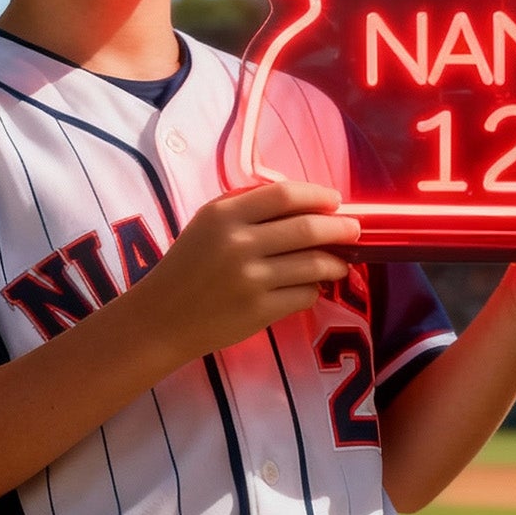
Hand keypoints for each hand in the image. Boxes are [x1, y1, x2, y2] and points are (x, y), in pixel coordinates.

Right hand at [132, 180, 361, 362]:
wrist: (161, 319)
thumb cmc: (187, 266)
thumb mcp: (206, 224)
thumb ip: (246, 205)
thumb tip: (302, 198)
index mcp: (224, 216)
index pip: (285, 195)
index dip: (318, 196)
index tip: (335, 201)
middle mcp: (238, 244)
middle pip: (308, 227)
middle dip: (341, 228)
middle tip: (354, 230)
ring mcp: (250, 280)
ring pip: (314, 264)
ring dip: (336, 262)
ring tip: (340, 262)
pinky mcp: (259, 311)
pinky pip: (304, 295)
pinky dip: (314, 289)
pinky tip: (310, 286)